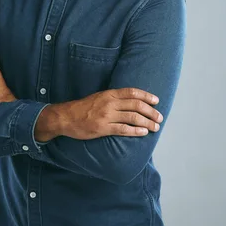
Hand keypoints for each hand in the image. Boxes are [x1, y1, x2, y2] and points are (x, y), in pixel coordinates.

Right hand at [35, 88, 161, 141]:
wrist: (66, 117)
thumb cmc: (83, 108)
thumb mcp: (99, 97)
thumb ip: (114, 98)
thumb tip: (131, 101)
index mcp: (109, 94)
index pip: (132, 92)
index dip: (146, 96)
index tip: (156, 101)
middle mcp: (109, 103)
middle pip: (136, 105)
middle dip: (151, 111)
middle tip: (159, 117)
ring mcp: (106, 116)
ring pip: (132, 118)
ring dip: (147, 122)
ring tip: (155, 127)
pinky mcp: (103, 128)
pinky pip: (123, 130)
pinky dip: (135, 131)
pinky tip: (143, 132)